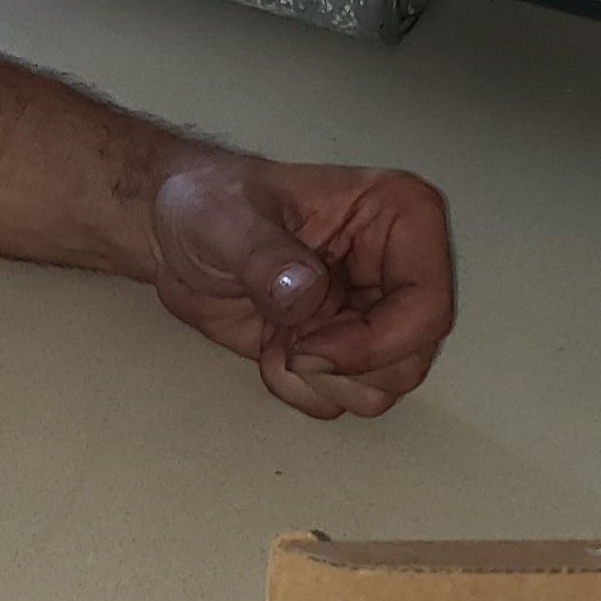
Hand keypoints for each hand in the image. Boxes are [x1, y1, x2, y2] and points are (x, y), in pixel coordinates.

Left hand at [145, 150, 454, 416]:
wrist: (172, 231)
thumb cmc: (206, 202)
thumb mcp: (224, 217)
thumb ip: (265, 255)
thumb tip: (307, 292)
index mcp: (400, 216)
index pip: (428, 306)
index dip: (375, 343)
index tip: (307, 348)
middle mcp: (399, 268)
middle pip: (412, 358)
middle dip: (341, 366)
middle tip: (285, 338)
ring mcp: (374, 312)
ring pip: (384, 387)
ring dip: (318, 379)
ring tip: (275, 334)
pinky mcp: (345, 348)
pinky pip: (344, 398)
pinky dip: (300, 387)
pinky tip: (271, 345)